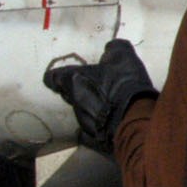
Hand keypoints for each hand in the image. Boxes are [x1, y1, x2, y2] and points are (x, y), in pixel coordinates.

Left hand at [43, 39, 156, 153]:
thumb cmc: (123, 84)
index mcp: (73, 80)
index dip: (59, 75)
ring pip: (81, 112)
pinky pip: (92, 131)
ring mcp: (82, 122)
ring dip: (91, 108)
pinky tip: (113, 123)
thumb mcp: (124, 57)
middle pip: (68, 95)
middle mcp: (73, 102)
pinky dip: (100, 126)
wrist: (134, 118)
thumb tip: (111, 48)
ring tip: (110, 105)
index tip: (69, 74)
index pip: (53, 77)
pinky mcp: (94, 138)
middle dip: (79, 90)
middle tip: (96, 86)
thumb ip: (115, 49)